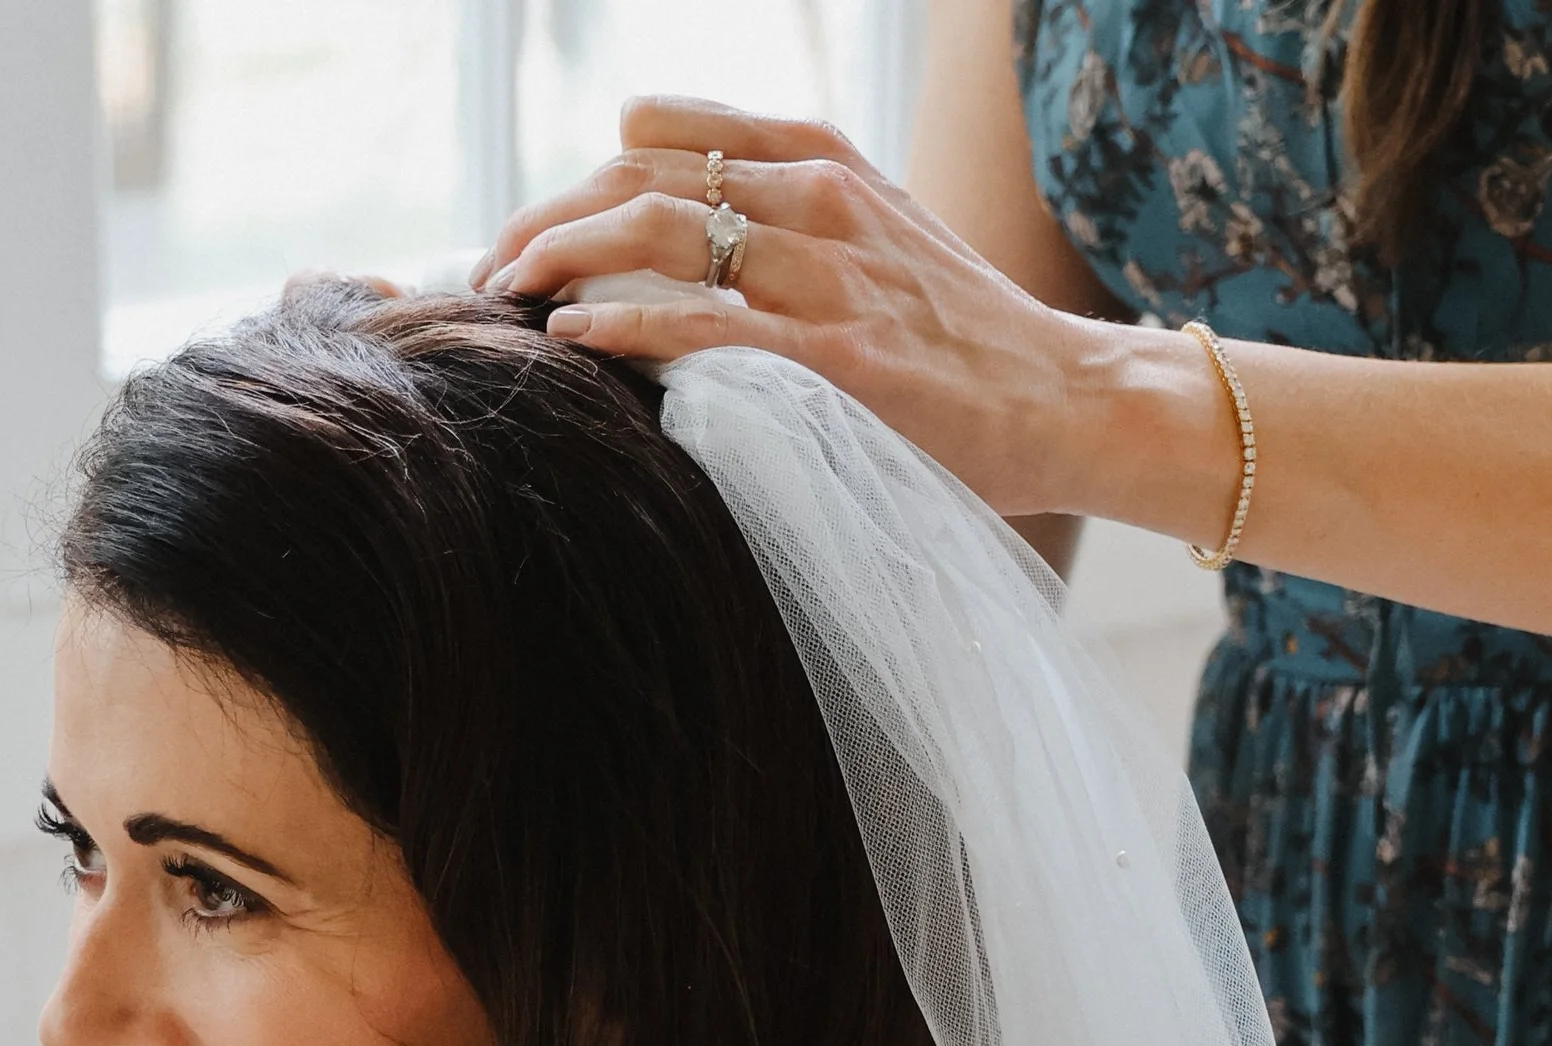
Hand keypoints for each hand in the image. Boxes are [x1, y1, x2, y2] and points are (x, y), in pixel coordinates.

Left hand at [476, 97, 1127, 526]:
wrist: (1065, 396)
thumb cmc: (955, 338)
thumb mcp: (871, 236)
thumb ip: (779, 218)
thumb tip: (663, 226)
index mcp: (818, 160)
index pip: (656, 143)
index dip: (574, 184)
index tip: (526, 238)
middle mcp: (815, 199)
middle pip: (637, 181)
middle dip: (543, 221)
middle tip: (486, 273)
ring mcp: (827, 275)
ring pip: (658, 235)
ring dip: (561, 260)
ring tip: (503, 298)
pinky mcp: (836, 359)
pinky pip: (706, 324)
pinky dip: (624, 322)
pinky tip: (569, 335)